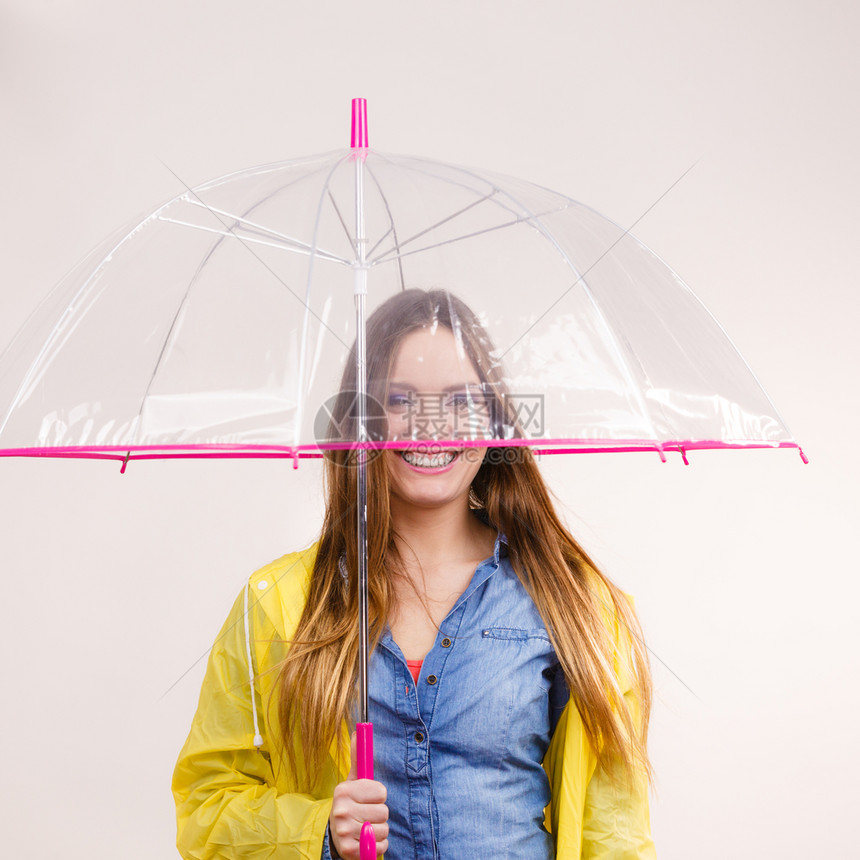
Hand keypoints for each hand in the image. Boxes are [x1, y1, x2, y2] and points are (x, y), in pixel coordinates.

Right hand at [329, 733, 388, 859]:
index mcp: (344, 790)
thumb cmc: (349, 804)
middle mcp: (342, 810)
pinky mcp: (349, 851)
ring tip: (366, 827)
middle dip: (379, 814)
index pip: (381, 792)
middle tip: (366, 814)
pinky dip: (377, 846)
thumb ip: (358, 758)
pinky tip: (365, 840)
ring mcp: (344, 831)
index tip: (369, 798)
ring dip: (379, 830)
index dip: (379, 796)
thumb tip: (359, 730)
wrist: (332, 834)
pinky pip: (380, 847)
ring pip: (383, 830)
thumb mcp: (352, 781)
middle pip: (384, 812)